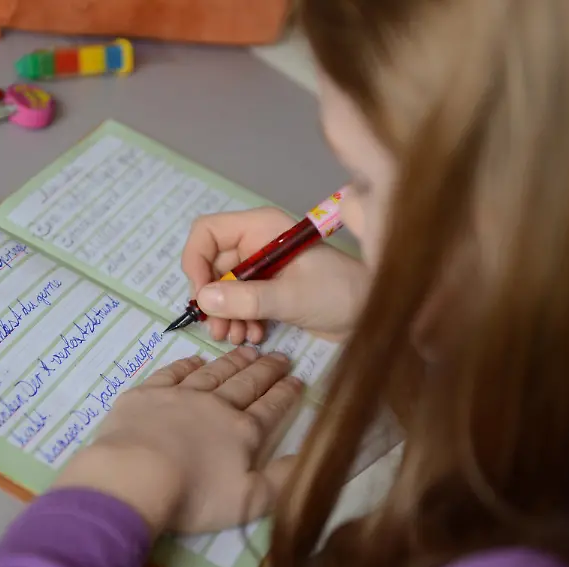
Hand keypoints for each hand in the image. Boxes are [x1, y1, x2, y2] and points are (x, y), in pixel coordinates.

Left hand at [53, 347, 303, 535]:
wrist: (135, 476)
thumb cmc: (194, 495)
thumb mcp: (250, 501)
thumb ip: (283, 480)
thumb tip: (308, 458)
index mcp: (242, 433)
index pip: (270, 408)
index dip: (285, 394)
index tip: (297, 378)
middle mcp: (215, 406)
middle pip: (246, 384)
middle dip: (265, 370)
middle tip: (280, 356)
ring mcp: (179, 396)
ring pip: (213, 373)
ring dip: (232, 362)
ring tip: (247, 352)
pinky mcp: (146, 394)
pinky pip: (172, 373)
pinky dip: (187, 365)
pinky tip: (195, 360)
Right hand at [182, 207, 369, 343]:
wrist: (373, 315)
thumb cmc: (340, 294)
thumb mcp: (291, 297)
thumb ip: (247, 298)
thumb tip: (204, 300)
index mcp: (261, 228)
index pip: (207, 232)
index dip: (195, 261)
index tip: (201, 295)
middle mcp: (256, 243)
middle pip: (211, 265)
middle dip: (212, 299)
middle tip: (219, 330)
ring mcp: (262, 268)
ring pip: (222, 288)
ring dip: (225, 315)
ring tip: (237, 337)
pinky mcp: (269, 290)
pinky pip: (239, 302)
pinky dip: (241, 320)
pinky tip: (254, 336)